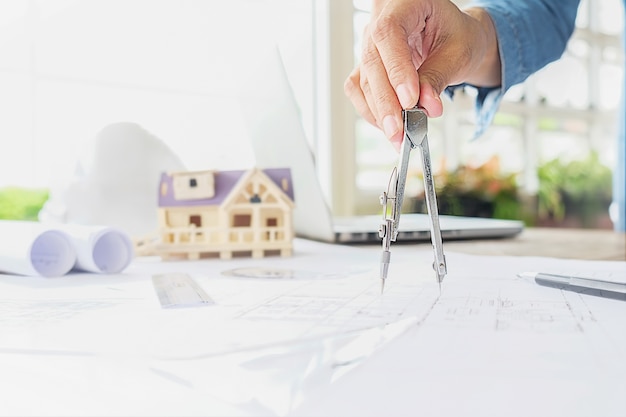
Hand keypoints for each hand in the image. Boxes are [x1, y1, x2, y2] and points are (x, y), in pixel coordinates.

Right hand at [344, 0, 499, 149]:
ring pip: (363, 81)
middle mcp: (380, 20)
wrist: (454, 40)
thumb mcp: (459, 52)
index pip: (388, 34)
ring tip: (398, 135)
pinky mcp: (366, 66)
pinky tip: (389, 125)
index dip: (396, 69)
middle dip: (386, 101)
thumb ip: (439, 76)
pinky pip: (359, 90)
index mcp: (404, 4)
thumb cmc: (459, 37)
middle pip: (372, 61)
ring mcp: (370, 44)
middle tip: (400, 129)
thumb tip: (426, 105)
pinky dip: (372, 111)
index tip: (409, 100)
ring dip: (379, 112)